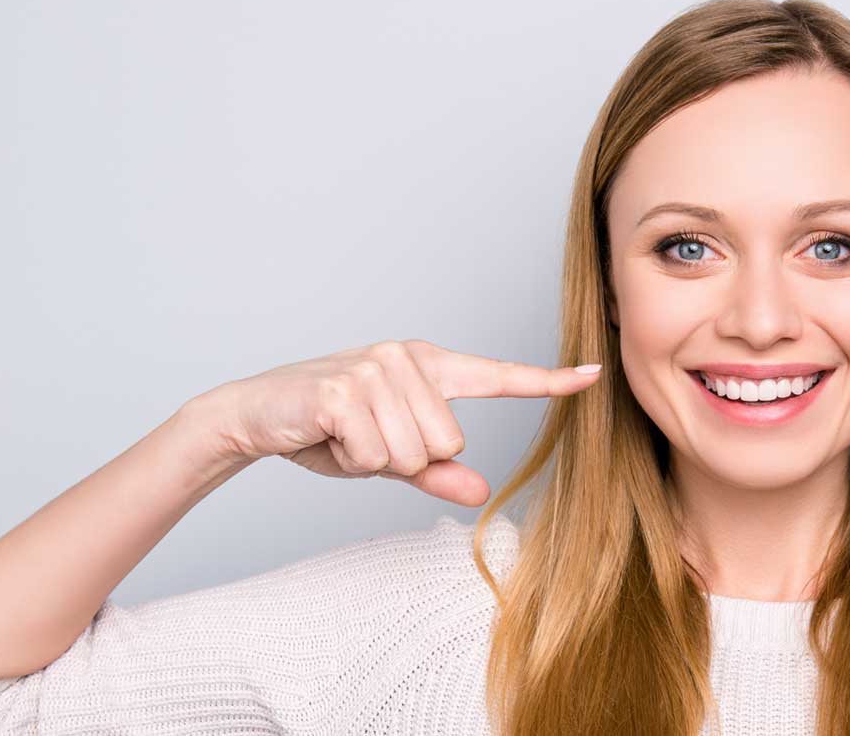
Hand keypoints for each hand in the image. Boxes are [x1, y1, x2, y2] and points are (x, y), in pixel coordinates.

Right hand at [190, 339, 602, 505]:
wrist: (256, 415)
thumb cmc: (328, 431)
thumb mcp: (390, 456)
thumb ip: (437, 471)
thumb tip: (482, 491)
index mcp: (428, 366)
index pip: (498, 377)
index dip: (548, 382)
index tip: (593, 375)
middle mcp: (407, 358)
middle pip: (451, 442)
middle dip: (406, 458)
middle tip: (365, 439)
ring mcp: (376, 368)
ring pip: (416, 452)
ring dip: (376, 459)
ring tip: (346, 435)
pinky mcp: (346, 389)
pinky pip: (378, 453)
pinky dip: (351, 458)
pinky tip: (328, 434)